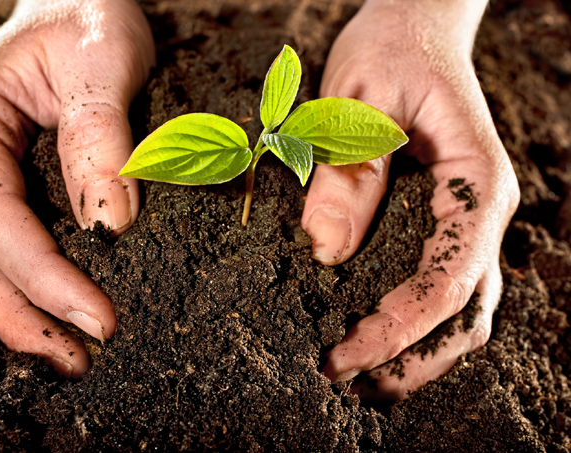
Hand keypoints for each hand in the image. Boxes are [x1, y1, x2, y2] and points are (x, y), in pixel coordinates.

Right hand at [0, 0, 154, 376]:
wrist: (79, 4)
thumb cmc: (86, 16)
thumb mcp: (102, 61)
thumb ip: (101, 139)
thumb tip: (110, 224)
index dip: (43, 276)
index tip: (97, 318)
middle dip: (21, 316)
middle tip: (78, 357)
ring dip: (19, 316)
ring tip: (71, 356)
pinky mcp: (7, 187)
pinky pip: (2, 249)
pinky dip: (26, 290)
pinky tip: (59, 315)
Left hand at [305, 0, 518, 397]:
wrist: (417, 24)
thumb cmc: (393, 49)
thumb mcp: (358, 99)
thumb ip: (348, 173)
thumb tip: (324, 251)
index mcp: (475, 182)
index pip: (448, 279)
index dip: (399, 328)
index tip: (345, 355)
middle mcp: (480, 210)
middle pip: (466, 314)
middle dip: (410, 359)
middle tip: (346, 381)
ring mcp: (465, 221)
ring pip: (462, 312)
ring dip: (416, 354)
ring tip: (360, 380)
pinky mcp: (441, 222)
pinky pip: (440, 288)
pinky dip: (412, 326)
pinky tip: (373, 338)